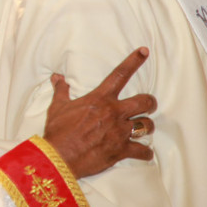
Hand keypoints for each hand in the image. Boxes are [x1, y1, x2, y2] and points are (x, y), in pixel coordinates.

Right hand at [44, 47, 156, 177]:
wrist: (60, 156)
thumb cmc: (58, 130)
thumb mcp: (57, 107)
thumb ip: (61, 91)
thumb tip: (57, 77)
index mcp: (100, 99)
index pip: (120, 75)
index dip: (133, 61)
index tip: (144, 51)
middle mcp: (114, 113)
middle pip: (145, 101)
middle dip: (149, 102)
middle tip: (147, 104)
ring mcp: (120, 132)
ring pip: (147, 125)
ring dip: (146, 126)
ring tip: (142, 128)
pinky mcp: (121, 150)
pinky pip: (143, 151)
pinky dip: (145, 153)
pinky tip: (143, 153)